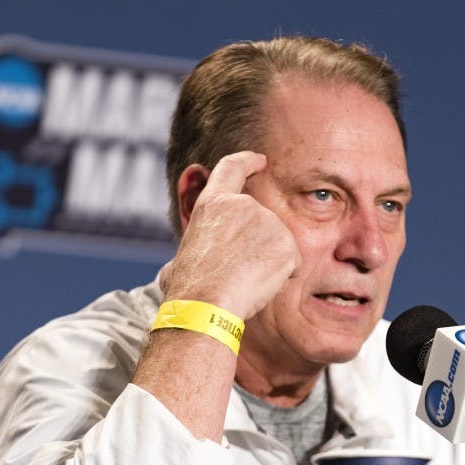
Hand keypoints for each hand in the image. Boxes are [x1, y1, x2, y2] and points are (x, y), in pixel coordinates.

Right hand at [159, 151, 300, 319]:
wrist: (205, 303)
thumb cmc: (188, 288)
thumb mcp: (181, 256)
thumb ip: (192, 251)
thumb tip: (172, 273)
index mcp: (213, 203)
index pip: (232, 168)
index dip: (248, 161)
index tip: (260, 160)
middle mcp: (243, 205)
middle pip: (263, 222)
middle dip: (259, 246)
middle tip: (239, 273)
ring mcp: (268, 222)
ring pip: (279, 246)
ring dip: (269, 264)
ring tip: (245, 280)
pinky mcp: (287, 244)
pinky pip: (293, 264)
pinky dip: (282, 278)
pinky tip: (260, 286)